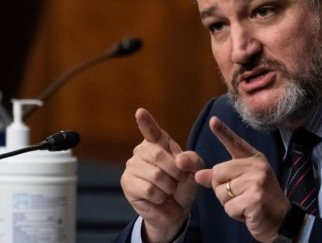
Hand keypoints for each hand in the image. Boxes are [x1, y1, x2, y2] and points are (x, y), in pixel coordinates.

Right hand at [121, 108, 203, 242]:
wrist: (176, 210)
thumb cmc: (183, 185)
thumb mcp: (195, 171)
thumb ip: (192, 160)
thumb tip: (179, 160)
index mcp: (159, 143)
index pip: (152, 130)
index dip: (146, 121)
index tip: (140, 112)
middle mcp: (143, 150)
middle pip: (158, 154)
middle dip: (175, 171)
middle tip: (178, 180)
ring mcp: (132, 166)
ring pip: (155, 175)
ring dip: (168, 187)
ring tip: (167, 190)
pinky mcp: (127, 183)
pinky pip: (148, 189)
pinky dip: (159, 197)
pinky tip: (158, 197)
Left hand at [195, 116, 289, 241]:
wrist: (282, 220)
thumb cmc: (260, 201)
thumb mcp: (241, 185)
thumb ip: (221, 178)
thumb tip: (198, 175)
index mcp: (254, 159)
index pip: (236, 143)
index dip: (223, 131)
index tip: (213, 120)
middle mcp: (256, 166)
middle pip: (218, 173)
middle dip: (222, 190)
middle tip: (241, 196)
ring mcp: (257, 181)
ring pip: (222, 192)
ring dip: (229, 204)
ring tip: (246, 204)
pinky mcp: (255, 198)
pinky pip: (229, 207)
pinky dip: (235, 214)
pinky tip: (248, 213)